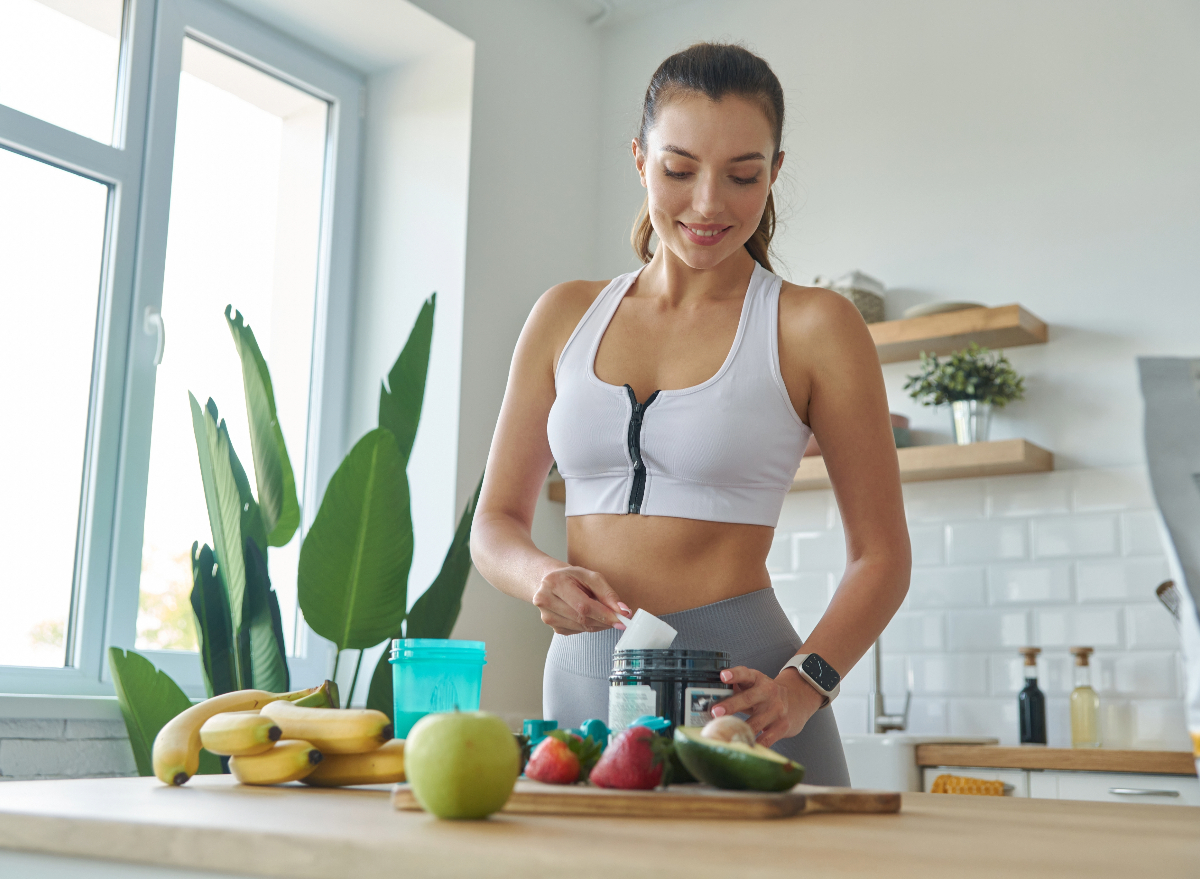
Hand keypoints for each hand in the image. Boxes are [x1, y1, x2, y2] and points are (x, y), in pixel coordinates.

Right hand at [532, 565, 630, 634]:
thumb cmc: (572, 576)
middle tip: (620, 620)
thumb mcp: (591, 577)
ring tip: (605, 615)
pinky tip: (590, 616)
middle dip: (604, 621)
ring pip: (581, 627)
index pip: (583, 606)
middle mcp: (546, 601)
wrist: (550, 581)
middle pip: (582, 619)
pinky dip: (589, 626)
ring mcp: (547, 616)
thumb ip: (607, 593)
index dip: (604, 614)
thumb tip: (623, 610)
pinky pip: (577, 631)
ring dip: (598, 625)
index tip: (622, 619)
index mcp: (555, 583)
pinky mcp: (552, 627)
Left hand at [711, 666, 825, 746]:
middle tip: (716, 711)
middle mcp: (768, 692)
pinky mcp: (782, 727)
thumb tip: (709, 701)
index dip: (734, 674)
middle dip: (731, 705)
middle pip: (748, 698)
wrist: (797, 702)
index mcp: (757, 679)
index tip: (723, 676)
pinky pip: (766, 739)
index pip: (745, 674)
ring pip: (755, 723)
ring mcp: (776, 710)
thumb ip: (736, 691)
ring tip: (724, 735)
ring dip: (739, 729)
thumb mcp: (754, 686)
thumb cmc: (766, 695)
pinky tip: (743, 748)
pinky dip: (753, 745)